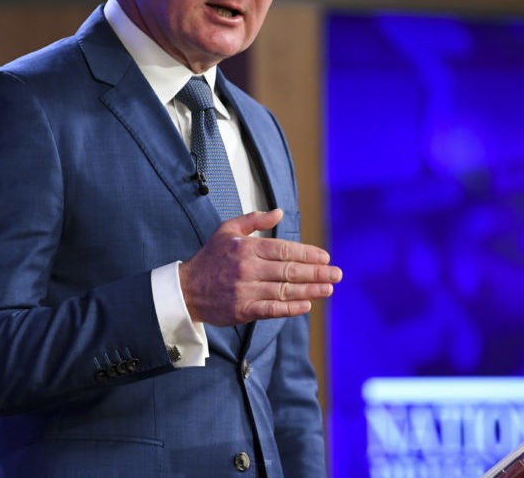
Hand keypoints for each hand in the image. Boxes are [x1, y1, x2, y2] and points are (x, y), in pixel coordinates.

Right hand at [179, 209, 341, 325]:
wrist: (186, 290)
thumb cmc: (210, 258)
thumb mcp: (227, 230)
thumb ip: (254, 220)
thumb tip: (279, 212)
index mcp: (246, 248)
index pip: (284, 250)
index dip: (307, 254)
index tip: (325, 257)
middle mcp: (248, 269)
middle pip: (289, 270)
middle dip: (316, 272)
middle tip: (337, 274)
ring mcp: (245, 291)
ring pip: (284, 290)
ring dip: (310, 290)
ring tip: (328, 289)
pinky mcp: (242, 310)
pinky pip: (271, 310)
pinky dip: (290, 308)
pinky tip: (307, 305)